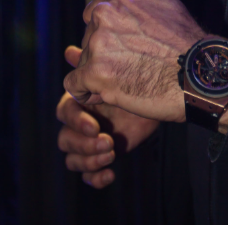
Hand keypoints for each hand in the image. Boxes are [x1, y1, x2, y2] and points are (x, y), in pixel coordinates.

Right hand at [57, 46, 158, 187]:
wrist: (163, 95)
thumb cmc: (141, 78)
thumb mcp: (118, 71)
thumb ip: (94, 65)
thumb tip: (70, 51)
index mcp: (80, 99)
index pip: (64, 113)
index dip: (76, 121)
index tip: (95, 126)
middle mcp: (81, 120)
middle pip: (64, 139)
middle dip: (83, 144)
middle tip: (107, 141)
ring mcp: (90, 140)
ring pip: (71, 158)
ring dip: (89, 160)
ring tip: (111, 152)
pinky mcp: (101, 155)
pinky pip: (87, 175)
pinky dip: (95, 177)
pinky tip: (110, 174)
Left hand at [63, 0, 204, 121]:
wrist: (196, 74)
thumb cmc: (182, 36)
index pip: (94, 14)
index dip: (111, 32)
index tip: (130, 43)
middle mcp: (103, 13)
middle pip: (88, 38)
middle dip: (104, 51)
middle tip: (133, 62)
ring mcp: (98, 43)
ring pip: (83, 61)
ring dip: (99, 72)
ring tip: (128, 77)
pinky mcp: (95, 73)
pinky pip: (75, 85)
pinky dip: (87, 92)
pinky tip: (106, 93)